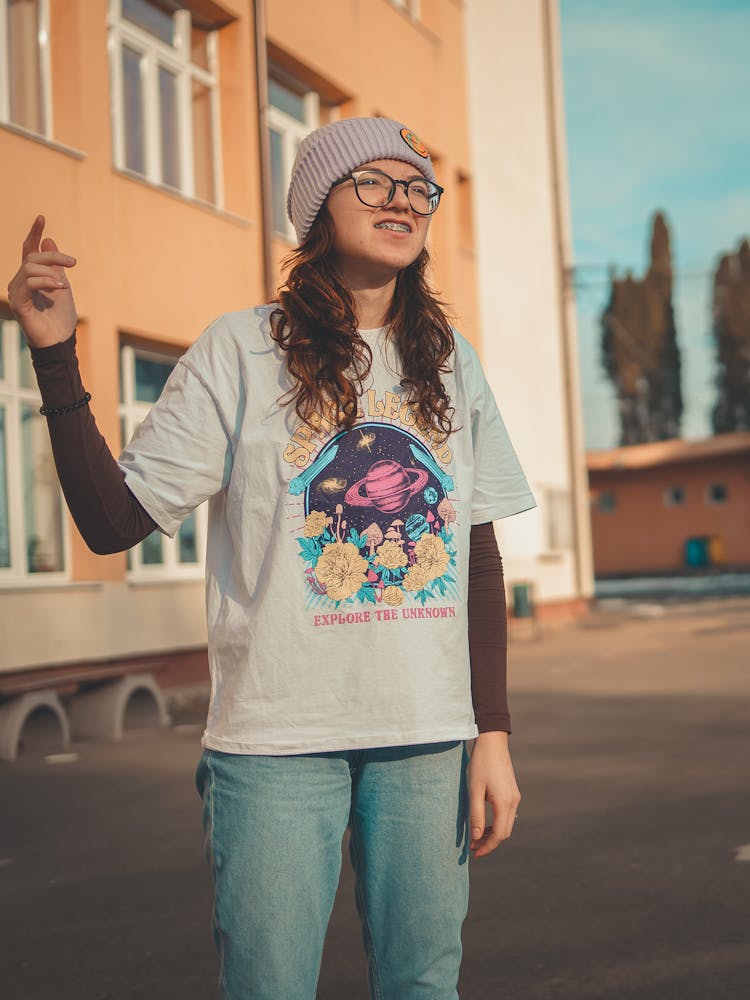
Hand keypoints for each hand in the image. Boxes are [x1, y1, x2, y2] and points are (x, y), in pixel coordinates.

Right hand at [7, 215, 77, 347]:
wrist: (61, 341)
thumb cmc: (61, 317)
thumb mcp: (61, 285)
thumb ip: (55, 266)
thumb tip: (48, 240)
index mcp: (31, 277)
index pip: (29, 250)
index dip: (34, 233)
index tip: (41, 217)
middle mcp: (20, 282)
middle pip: (32, 257)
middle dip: (54, 256)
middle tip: (73, 262)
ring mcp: (17, 292)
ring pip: (30, 268)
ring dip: (51, 273)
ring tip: (64, 286)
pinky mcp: (18, 303)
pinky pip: (29, 283)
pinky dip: (46, 282)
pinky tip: (59, 288)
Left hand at [468, 731, 520, 857]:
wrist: (492, 741)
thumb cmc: (480, 764)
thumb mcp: (474, 790)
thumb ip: (476, 815)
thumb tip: (476, 837)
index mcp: (505, 803)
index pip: (498, 835)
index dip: (487, 847)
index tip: (474, 853)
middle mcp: (514, 802)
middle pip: (505, 832)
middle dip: (489, 842)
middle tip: (473, 847)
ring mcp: (515, 796)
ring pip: (507, 824)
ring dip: (493, 833)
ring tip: (476, 836)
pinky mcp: (513, 791)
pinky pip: (507, 814)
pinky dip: (497, 823)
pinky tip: (485, 822)